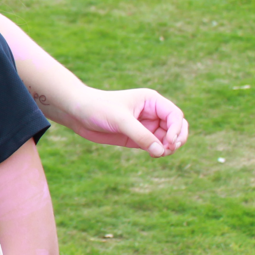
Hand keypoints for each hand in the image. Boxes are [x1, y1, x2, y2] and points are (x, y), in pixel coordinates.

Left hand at [69, 87, 188, 156]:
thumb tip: (161, 151)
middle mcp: (152, 112)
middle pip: (177, 127)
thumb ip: (141, 135)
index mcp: (151, 101)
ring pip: (168, 138)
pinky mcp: (137, 137)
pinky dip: (159, 151)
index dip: (177, 129)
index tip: (169, 142)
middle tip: (168, 150)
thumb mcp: (120, 120)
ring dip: (169, 147)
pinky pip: (155, 145)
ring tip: (160, 154)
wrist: (78, 113)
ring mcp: (145, 126)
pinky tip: (154, 154)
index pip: (175, 115)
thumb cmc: (98, 108)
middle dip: (177, 139)